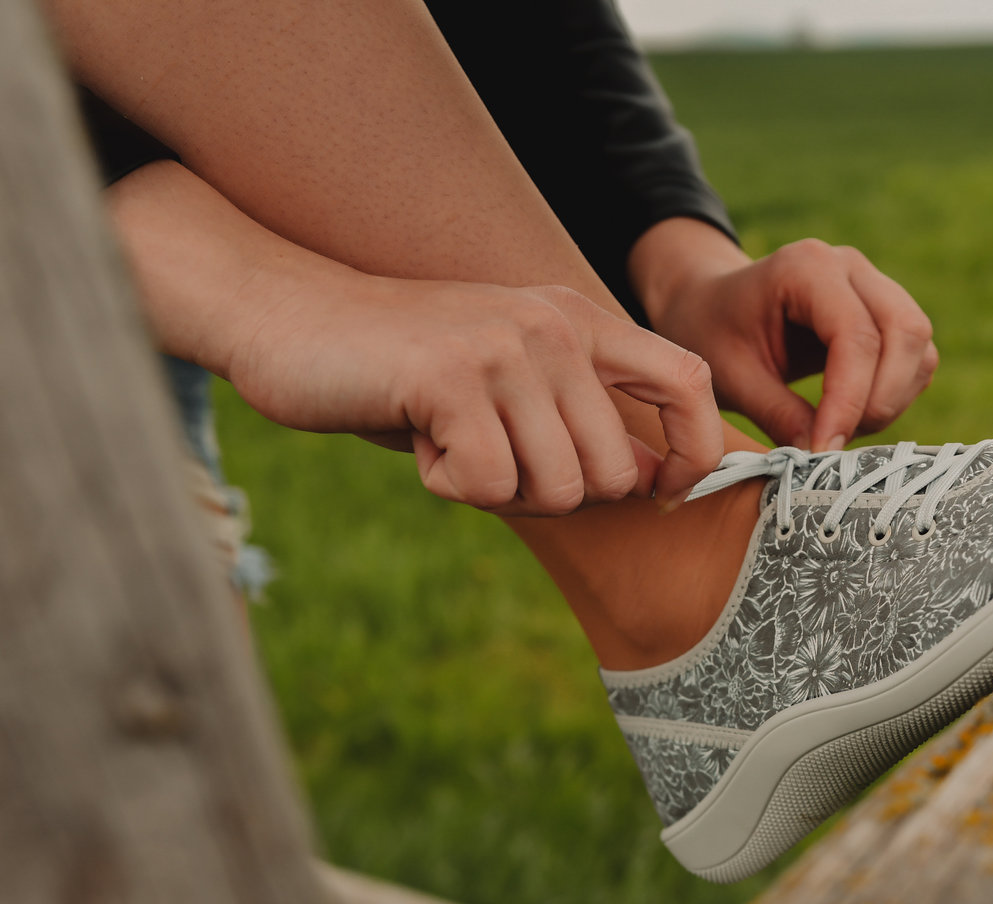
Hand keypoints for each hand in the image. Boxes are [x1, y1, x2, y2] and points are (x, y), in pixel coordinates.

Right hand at [228, 273, 722, 514]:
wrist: (290, 317)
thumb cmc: (407, 369)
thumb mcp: (512, 378)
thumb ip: (582, 416)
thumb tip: (659, 479)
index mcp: (581, 320)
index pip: (690, 383)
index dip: (699, 450)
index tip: (664, 492)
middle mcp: (555, 325)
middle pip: (615, 472)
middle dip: (556, 494)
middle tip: (495, 458)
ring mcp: (505, 346)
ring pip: (556, 488)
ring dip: (499, 490)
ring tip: (453, 439)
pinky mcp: (451, 377)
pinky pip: (489, 485)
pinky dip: (450, 486)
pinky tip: (420, 439)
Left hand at [630, 219, 939, 450]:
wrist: (709, 306)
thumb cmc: (712, 333)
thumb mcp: (730, 376)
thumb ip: (776, 413)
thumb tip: (822, 455)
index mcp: (806, 267)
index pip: (854, 335)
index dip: (849, 399)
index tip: (825, 448)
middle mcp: (850, 266)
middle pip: (905, 331)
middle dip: (881, 398)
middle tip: (838, 441)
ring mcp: (874, 284)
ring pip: (919, 345)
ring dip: (892, 398)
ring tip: (842, 428)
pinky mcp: (886, 312)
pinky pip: (916, 355)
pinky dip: (897, 393)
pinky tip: (854, 414)